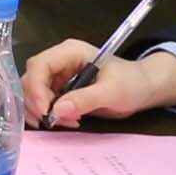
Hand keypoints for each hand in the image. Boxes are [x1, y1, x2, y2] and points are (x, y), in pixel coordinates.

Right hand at [22, 40, 175, 127]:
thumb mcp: (112, 92)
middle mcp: (59, 61)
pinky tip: (66, 121)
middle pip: (31, 79)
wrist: (143, 89)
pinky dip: (49, 114)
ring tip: (66, 122)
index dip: (36, 88)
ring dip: (43, 111)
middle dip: (38, 102)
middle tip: (56, 121)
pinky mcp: (60, 89)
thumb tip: (57, 110)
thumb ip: (85, 99)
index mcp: (70, 52)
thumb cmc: (132, 83)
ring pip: (33, 92)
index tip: (46, 111)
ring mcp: (58, 75)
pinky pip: (43, 101)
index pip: (39, 65)